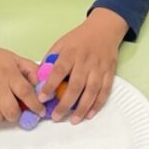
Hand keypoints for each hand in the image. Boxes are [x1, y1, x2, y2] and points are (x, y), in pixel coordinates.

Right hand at [0, 39, 42, 125]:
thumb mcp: (14, 58)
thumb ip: (31, 70)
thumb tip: (43, 84)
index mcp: (9, 72)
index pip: (26, 92)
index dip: (35, 105)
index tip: (40, 112)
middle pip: (10, 111)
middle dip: (16, 115)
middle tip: (14, 111)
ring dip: (0, 118)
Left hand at [38, 8, 126, 124]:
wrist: (104, 28)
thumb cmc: (79, 38)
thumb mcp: (61, 43)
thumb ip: (51, 59)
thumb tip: (39, 78)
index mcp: (70, 53)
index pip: (59, 71)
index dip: (50, 85)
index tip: (42, 99)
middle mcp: (85, 61)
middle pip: (76, 85)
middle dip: (65, 103)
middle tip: (56, 117)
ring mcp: (99, 67)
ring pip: (91, 91)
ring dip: (82, 108)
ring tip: (73, 120)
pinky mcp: (109, 72)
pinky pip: (105, 91)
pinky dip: (98, 104)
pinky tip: (90, 114)